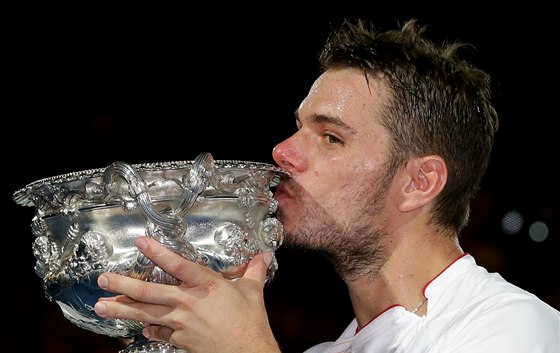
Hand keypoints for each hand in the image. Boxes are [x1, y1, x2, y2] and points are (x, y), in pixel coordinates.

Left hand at [94, 237, 280, 352]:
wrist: (247, 352)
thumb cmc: (249, 323)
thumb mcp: (253, 291)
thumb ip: (254, 271)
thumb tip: (262, 257)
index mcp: (205, 285)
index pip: (176, 264)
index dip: (157, 252)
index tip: (140, 242)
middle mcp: (187, 302)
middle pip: (148, 292)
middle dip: (122, 285)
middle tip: (103, 279)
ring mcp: (180, 322)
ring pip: (145, 313)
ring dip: (121, 309)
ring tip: (101, 306)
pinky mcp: (180, 339)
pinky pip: (160, 333)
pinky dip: (149, 329)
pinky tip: (140, 329)